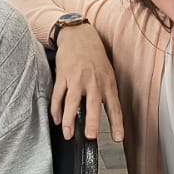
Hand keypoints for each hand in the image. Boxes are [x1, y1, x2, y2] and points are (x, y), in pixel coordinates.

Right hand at [52, 24, 124, 141]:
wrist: (80, 36)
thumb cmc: (95, 58)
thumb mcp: (107, 74)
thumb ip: (106, 94)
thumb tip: (107, 116)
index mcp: (108, 83)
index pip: (114, 107)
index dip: (117, 124)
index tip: (118, 138)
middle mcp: (93, 82)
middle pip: (93, 104)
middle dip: (92, 121)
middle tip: (90, 136)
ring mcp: (77, 78)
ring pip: (72, 101)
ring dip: (69, 119)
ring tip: (68, 134)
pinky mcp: (63, 75)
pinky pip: (58, 94)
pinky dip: (56, 109)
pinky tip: (57, 119)